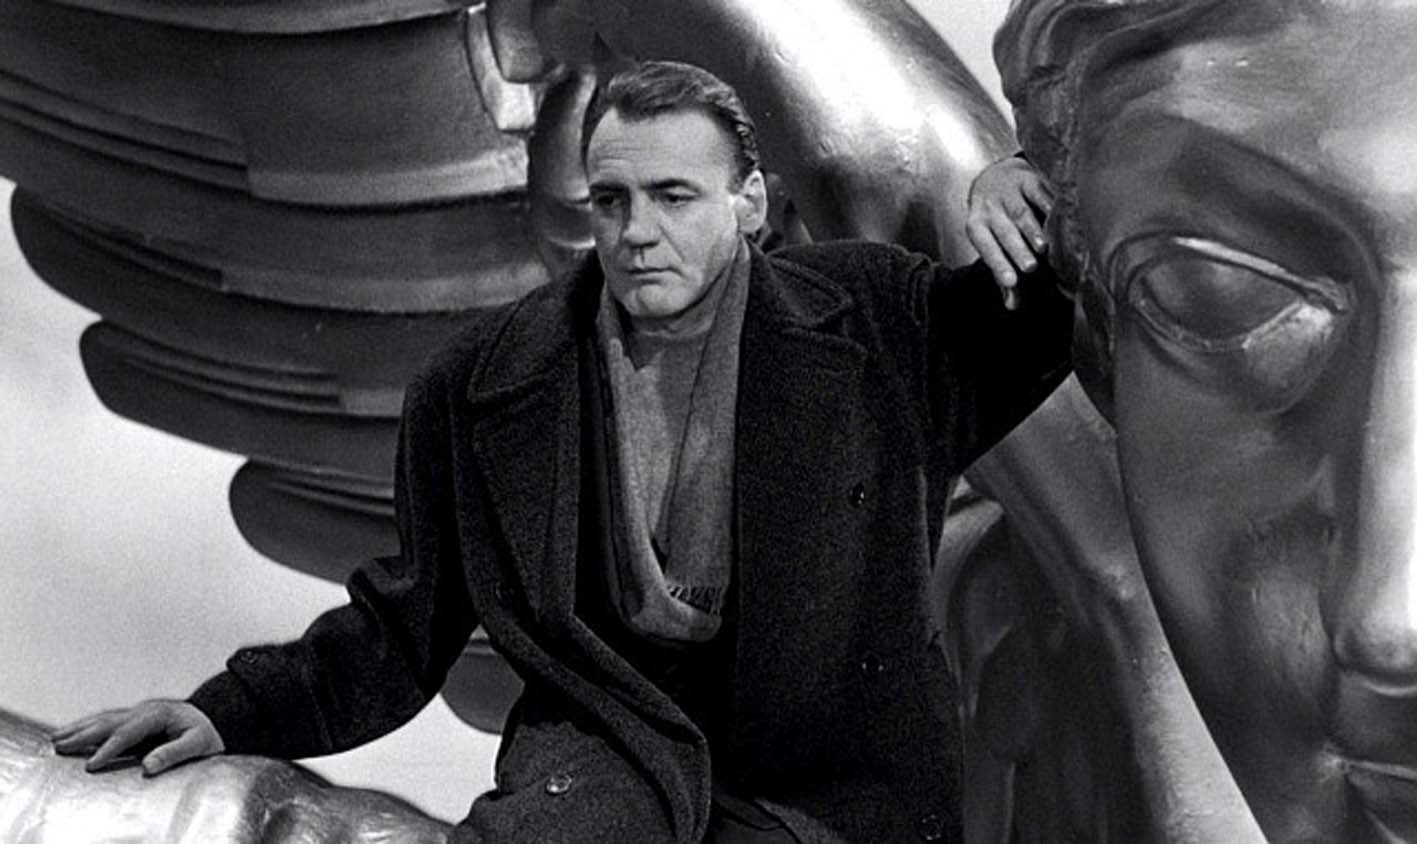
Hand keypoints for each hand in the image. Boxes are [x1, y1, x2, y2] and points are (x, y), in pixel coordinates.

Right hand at [50, 699, 223, 775]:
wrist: (213, 718)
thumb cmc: (206, 732)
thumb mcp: (198, 743)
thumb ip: (174, 753)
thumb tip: (148, 766)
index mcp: (157, 714)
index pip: (126, 733)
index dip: (107, 750)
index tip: (90, 765)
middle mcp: (144, 710)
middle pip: (108, 722)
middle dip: (82, 735)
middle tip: (59, 746)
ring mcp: (138, 712)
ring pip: (103, 719)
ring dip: (79, 728)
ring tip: (56, 739)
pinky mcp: (135, 718)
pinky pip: (107, 721)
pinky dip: (88, 726)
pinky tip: (74, 733)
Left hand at [966, 155, 1053, 308]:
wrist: (996, 175)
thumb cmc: (997, 221)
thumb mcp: (994, 244)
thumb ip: (1004, 275)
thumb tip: (1012, 305)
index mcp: (977, 227)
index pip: (986, 248)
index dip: (999, 265)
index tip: (1011, 283)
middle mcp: (990, 209)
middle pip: (1004, 232)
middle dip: (1017, 250)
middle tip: (1030, 268)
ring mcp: (1008, 192)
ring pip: (1020, 214)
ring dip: (1032, 231)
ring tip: (1043, 247)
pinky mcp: (1028, 179)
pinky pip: (1038, 193)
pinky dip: (1049, 207)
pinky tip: (1059, 220)